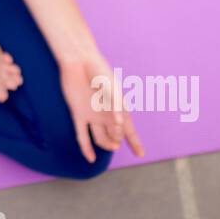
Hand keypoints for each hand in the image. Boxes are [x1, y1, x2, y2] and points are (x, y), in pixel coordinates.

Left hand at [57, 45, 143, 163]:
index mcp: (118, 107)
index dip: (135, 142)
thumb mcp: (110, 86)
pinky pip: (82, 135)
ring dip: (106, 144)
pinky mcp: (78, 114)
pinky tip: (90, 158)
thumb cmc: (97, 70)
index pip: (129, 129)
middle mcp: (106, 114)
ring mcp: (92, 115)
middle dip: (119, 137)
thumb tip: (120, 124)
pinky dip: (86, 148)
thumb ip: (116, 105)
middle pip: (115, 135)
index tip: (141, 155)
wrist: (78, 60)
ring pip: (100, 138)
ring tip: (111, 144)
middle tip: (117, 128)